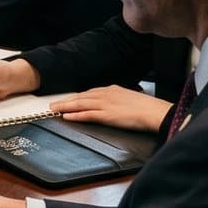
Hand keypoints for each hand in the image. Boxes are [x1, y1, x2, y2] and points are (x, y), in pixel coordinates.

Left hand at [50, 84, 168, 131]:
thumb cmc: (146, 107)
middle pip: (81, 97)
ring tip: (54, 110)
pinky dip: (75, 115)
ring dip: (65, 107)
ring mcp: (105, 104)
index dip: (76, 97)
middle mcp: (106, 94)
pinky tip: (67, 117)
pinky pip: (87, 114)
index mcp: (112, 90)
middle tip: (53, 105)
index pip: (89, 93)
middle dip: (66, 101)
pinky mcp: (106, 115)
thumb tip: (113, 105)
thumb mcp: (129, 98)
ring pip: (80, 104)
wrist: (154, 112)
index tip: (67, 100)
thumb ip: (118, 100)